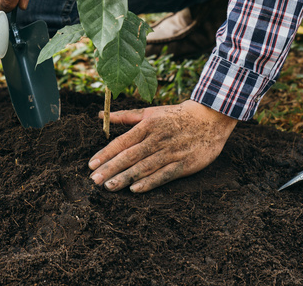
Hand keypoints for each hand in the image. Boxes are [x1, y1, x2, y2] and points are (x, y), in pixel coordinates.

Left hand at [88, 100, 236, 192]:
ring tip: (109, 187)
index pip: (122, 142)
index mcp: (147, 126)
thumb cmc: (176, 115)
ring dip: (125, 178)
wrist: (211, 118)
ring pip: (144, 167)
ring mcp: (171, 152)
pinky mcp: (184, 164)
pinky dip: (149, 182)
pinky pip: (164, 175)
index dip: (105, 154)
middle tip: (93, 181)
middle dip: (110, 169)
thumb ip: (125, 117)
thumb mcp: (150, 112)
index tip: (91, 165)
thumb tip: (100, 115)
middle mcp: (157, 139)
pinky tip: (135, 189)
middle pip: (130, 156)